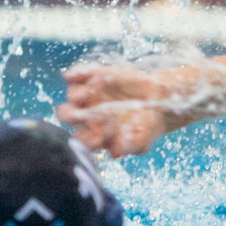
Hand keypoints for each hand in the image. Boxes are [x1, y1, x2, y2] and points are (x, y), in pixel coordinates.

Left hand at [57, 64, 175, 156]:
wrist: (157, 100)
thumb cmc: (146, 125)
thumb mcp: (142, 138)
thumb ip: (130, 145)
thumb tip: (116, 152)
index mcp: (92, 135)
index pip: (80, 139)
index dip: (85, 137)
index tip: (96, 134)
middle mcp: (85, 115)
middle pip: (68, 115)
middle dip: (72, 114)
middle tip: (82, 112)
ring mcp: (87, 96)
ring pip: (73, 94)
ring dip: (78, 93)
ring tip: (92, 91)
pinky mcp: (91, 77)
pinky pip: (76, 74)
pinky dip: (77, 73)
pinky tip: (82, 74)